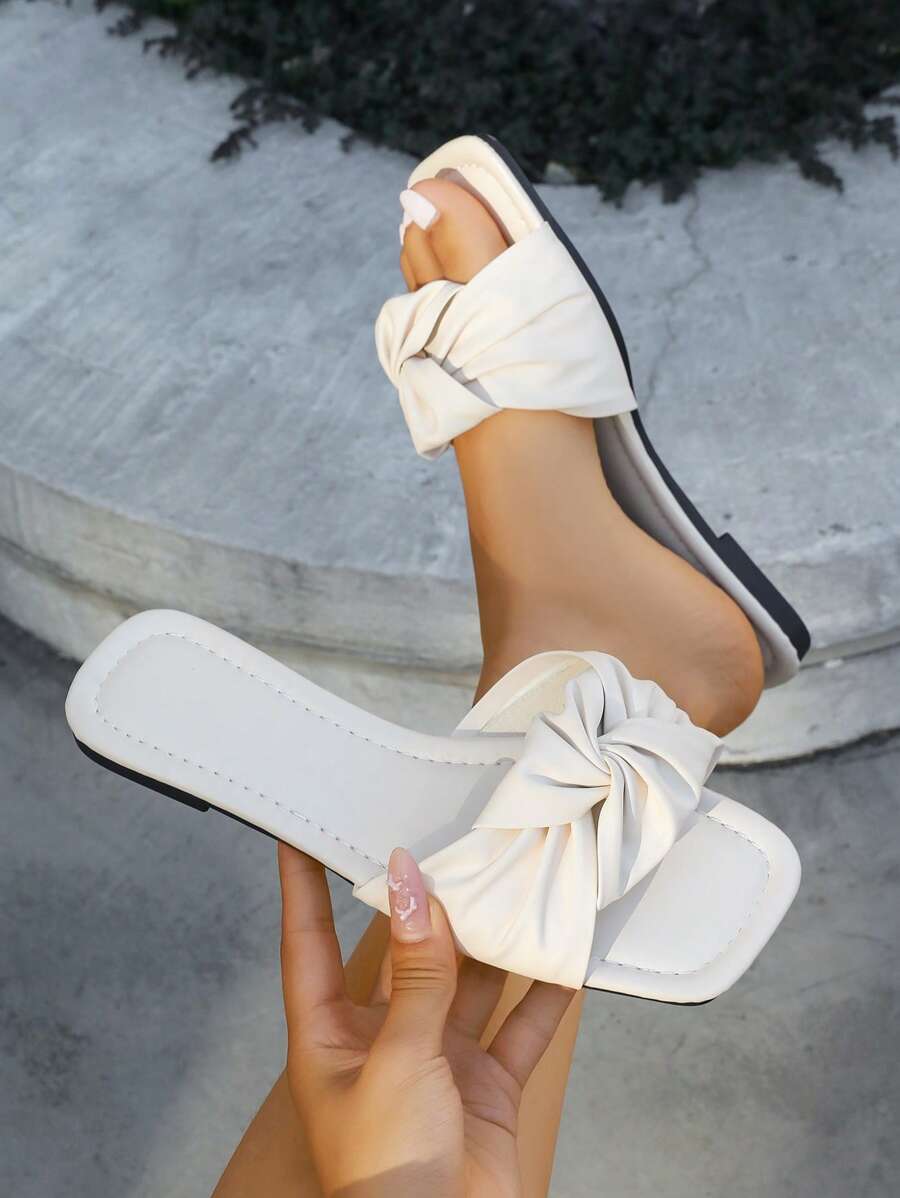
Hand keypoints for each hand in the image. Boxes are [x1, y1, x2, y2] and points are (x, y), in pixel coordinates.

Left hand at [278, 842, 574, 1197]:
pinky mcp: (488, 1086)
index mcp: (330, 1036)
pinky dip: (544, 992)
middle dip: (426, 905)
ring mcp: (439, 1061)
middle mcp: (383, 1040)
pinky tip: (565, 953)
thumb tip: (412, 887)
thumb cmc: (385, 1172)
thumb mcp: (395, 1060)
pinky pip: (521, 1026)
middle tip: (447, 842)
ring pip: (468, 980)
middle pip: (404, 953)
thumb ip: (415, 973)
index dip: (301, 887)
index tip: (300, 834)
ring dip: (491, 940)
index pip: (308, 941)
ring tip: (514, 880)